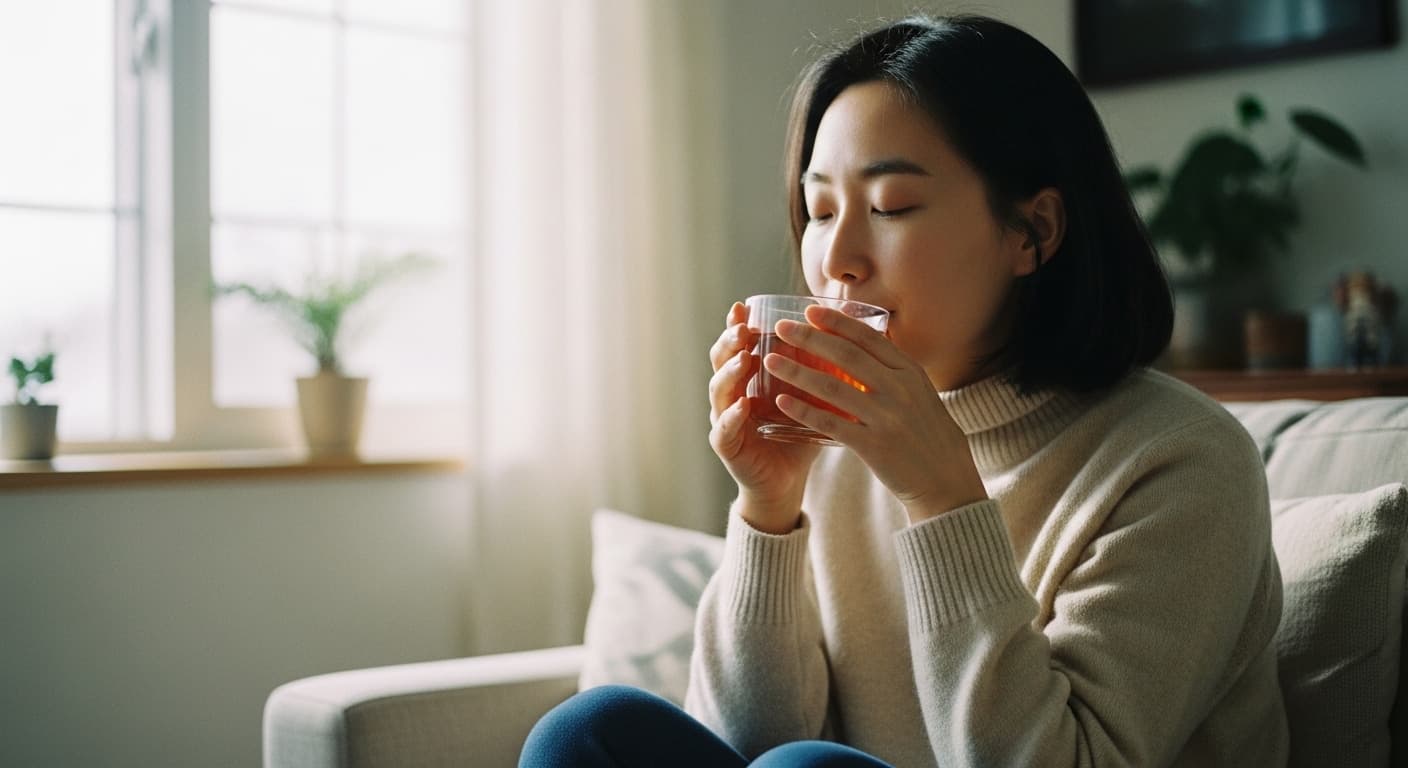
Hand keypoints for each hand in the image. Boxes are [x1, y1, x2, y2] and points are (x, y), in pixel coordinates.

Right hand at [708, 301, 821, 532]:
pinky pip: (723, 430)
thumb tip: (853, 335)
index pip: (737, 345)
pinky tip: (743, 405)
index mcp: (747, 378)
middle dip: (729, 342)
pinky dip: (732, 416)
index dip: (736, 325)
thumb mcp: (808, 396)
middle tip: (743, 328)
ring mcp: (725, 420)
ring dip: (730, 372)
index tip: (744, 306)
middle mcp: (730, 394)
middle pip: (720, 361)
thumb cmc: (798, 433)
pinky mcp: (728, 448)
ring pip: (719, 390)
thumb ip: (818, 369)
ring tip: (744, 359)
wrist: (787, 480)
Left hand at [762, 305, 986, 523]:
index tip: (810, 310)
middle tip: (781, 327)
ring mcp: (887, 418)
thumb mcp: (918, 391)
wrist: (945, 478)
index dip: (837, 322)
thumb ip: (892, 368)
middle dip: (810, 338)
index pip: (868, 338)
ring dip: (797, 370)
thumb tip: (860, 337)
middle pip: (846, 355)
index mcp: (910, 372)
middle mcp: (899, 390)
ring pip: (833, 387)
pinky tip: (782, 400)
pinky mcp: (874, 446)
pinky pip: (831, 423)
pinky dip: (804, 410)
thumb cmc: (926, 432)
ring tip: (771, 360)